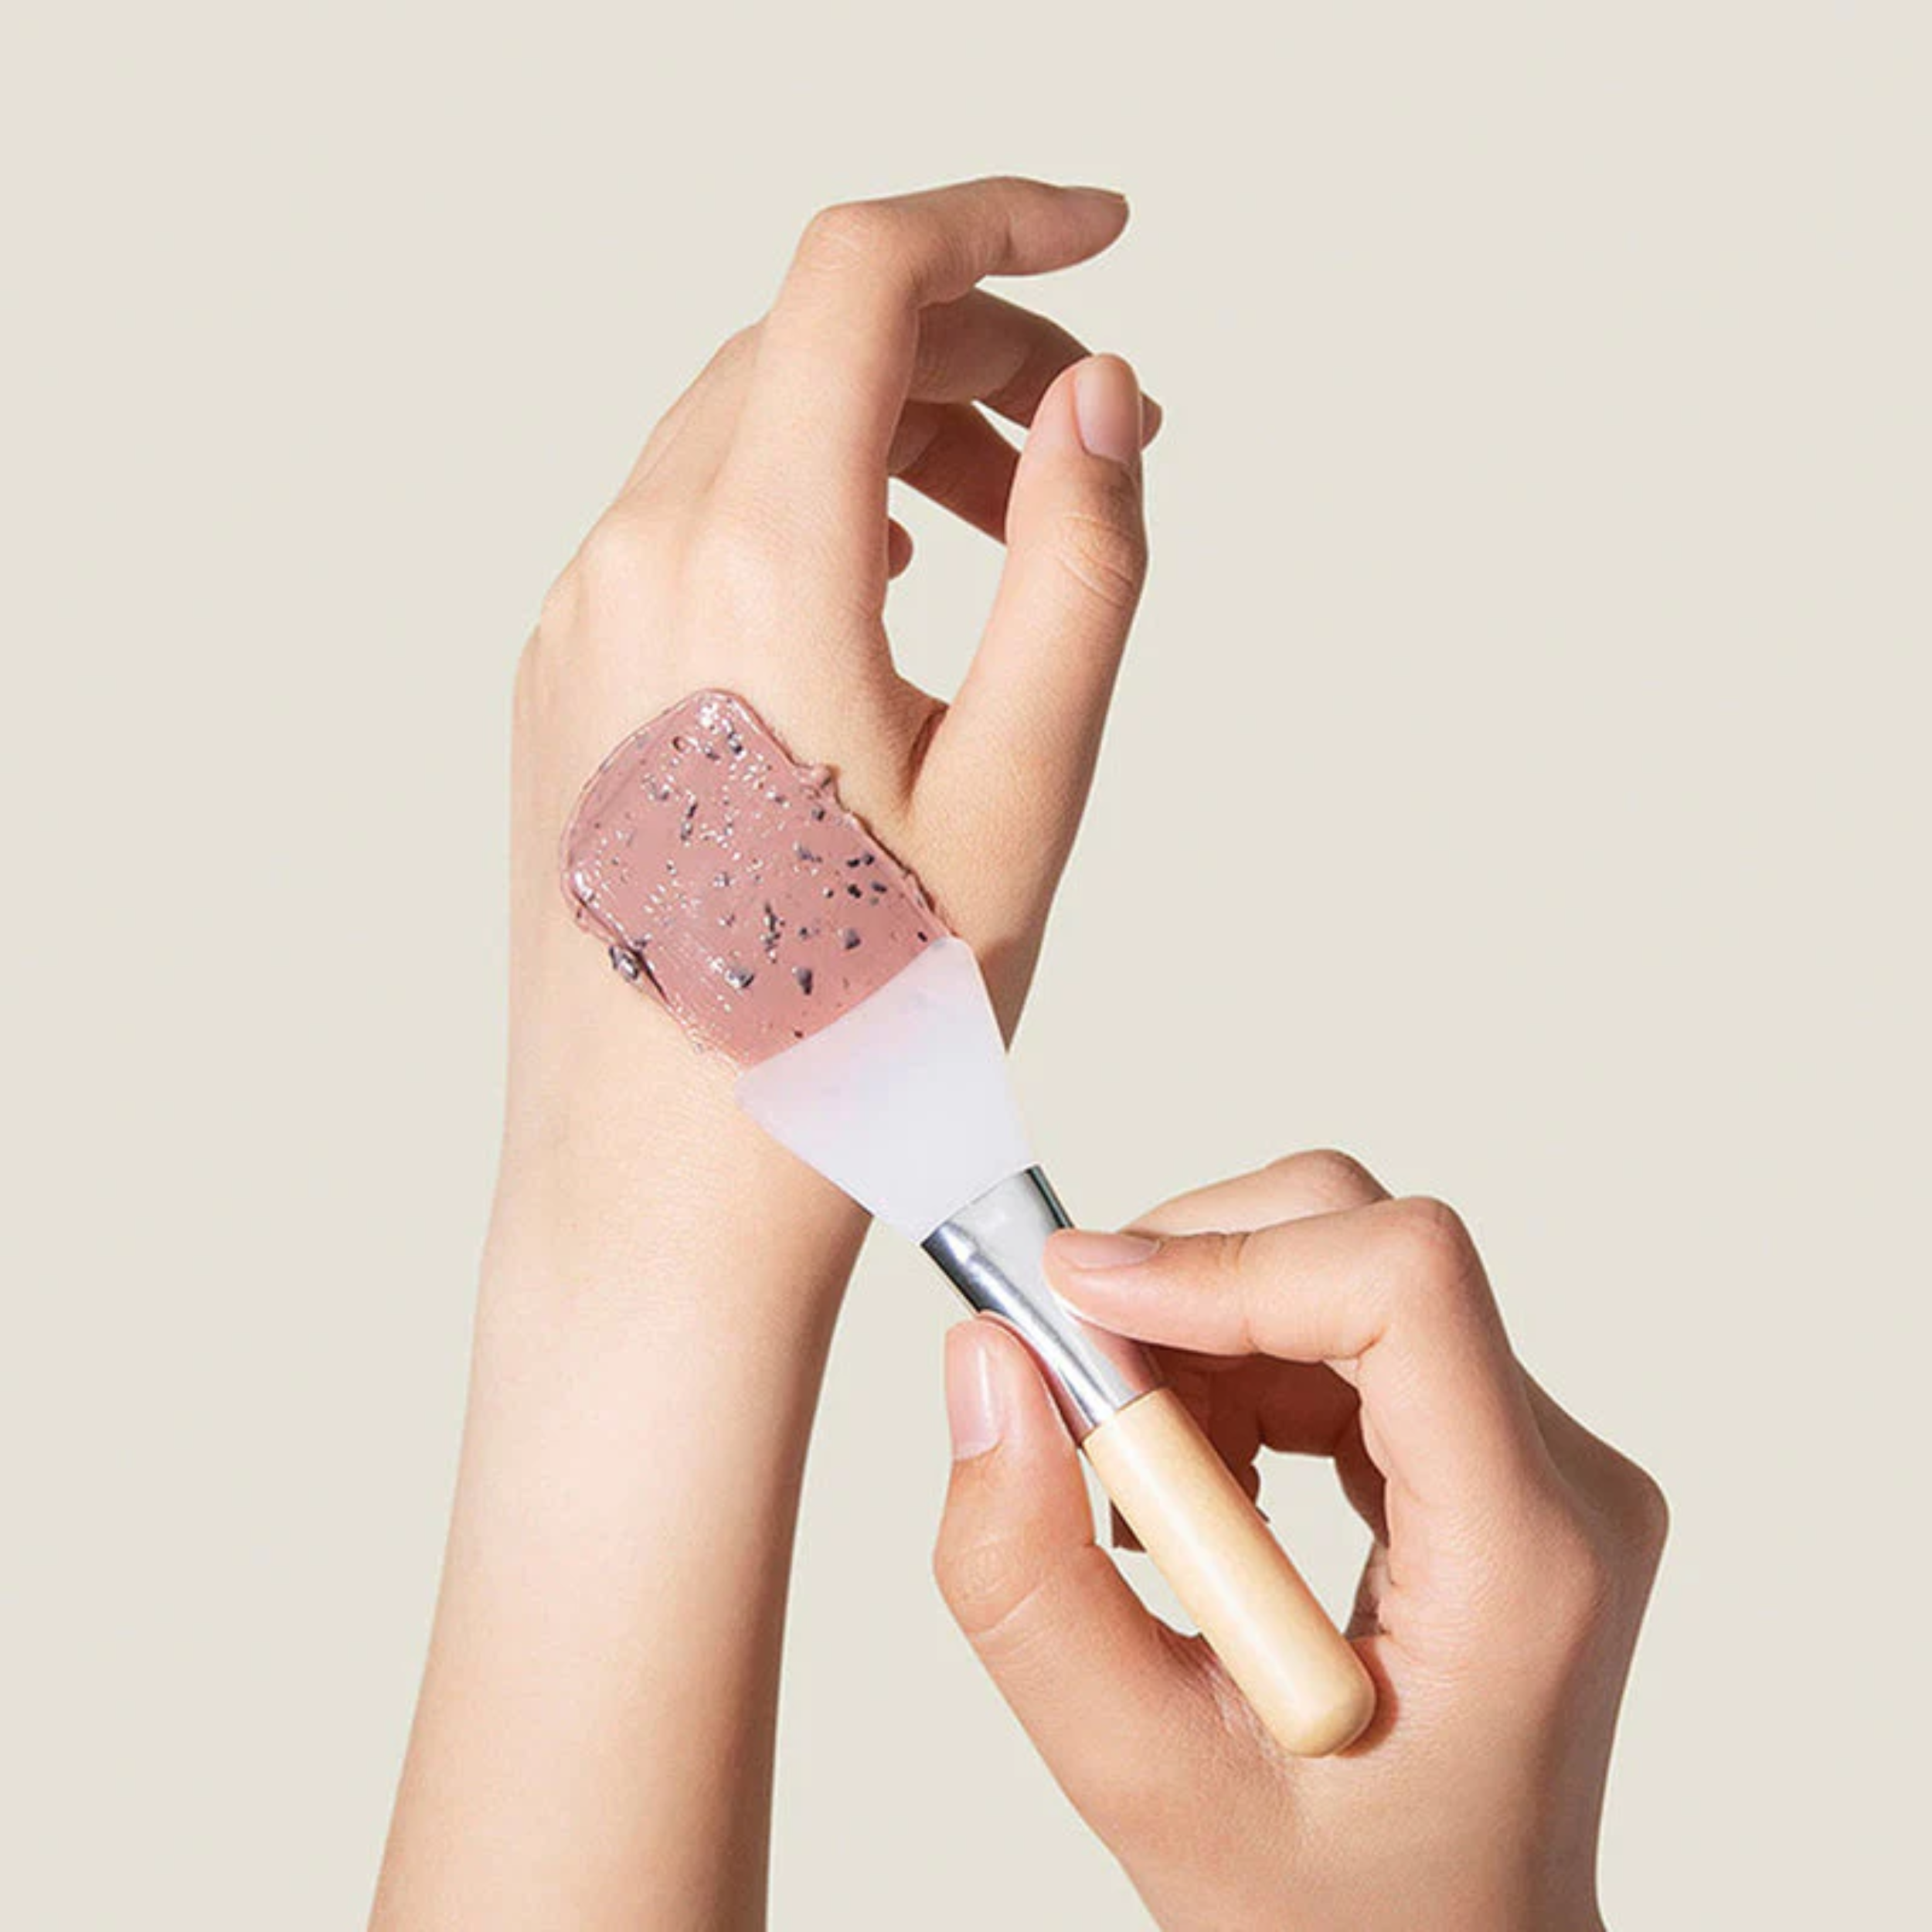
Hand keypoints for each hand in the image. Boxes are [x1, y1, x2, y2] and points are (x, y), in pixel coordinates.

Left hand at [377, 177, 1157, 1931]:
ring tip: (990, 529)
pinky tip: (873, 612)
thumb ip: (1076, 566)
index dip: (998, 218)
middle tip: (1084, 435)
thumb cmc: (845, 1035)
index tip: (1100, 235)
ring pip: (740, 434)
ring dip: (880, 434)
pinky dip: (796, 514)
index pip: (861, 274)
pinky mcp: (563, 688)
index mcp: (753, 566)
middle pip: (803, 344)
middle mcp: (634, 564)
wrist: (663, 1193)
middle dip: (963, 349)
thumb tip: (1101, 406)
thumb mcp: (1021, 794)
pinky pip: (683, 529)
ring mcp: (578, 624)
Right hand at [934, 1151, 1666, 1931]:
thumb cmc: (1328, 1912)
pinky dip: (1234, 1369)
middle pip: (1368, 1241)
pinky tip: (1198, 1491)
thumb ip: (1030, 1583)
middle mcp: (1565, 1483)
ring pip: (1342, 1270)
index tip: (1074, 1301)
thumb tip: (986, 1362)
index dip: (1225, 1258)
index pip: (1406, 1282)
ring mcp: (1543, 1461)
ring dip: (1200, 1338)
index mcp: (1517, 1565)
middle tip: (1078, 1396)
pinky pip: (1348, 1328)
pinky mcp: (1496, 1453)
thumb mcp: (1142, 1781)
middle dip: (1190, 1285)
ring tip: (1141, 1493)